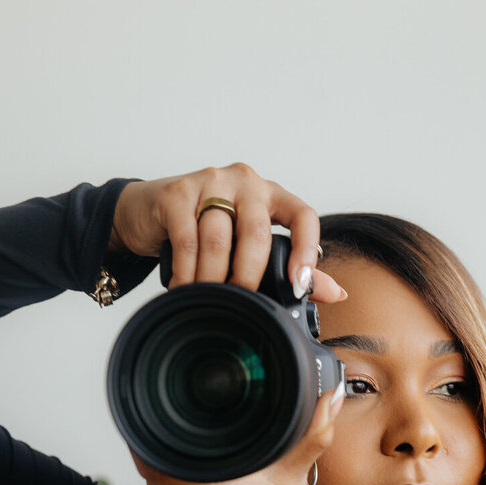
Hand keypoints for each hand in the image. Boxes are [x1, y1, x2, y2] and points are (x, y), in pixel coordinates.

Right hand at [109, 163, 345, 303]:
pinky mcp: (177, 193)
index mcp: (271, 195)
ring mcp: (210, 182)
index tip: (299, 286)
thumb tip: (337, 293)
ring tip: (208, 298)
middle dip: (249, 276)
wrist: (148, 211)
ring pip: (218, 238)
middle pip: (257, 233)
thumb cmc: (206, 230)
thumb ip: (293, 267)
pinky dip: (187, 272)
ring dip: (213, 278)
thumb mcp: (248, 246)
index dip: (307, 250)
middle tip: (240, 302)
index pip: (303, 215)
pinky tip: (185, 288)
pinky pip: (187, 240)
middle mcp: (245, 182)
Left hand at [132, 382, 345, 484]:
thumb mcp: (294, 479)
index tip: (175, 406)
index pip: (160, 450)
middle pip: (152, 454)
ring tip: (189, 437)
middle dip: (167, 432)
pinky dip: (170, 472)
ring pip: (152, 469)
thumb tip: (330, 398)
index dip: (162, 424)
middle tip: (186, 413)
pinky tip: (190, 465)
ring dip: (167, 452)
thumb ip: (312, 435)